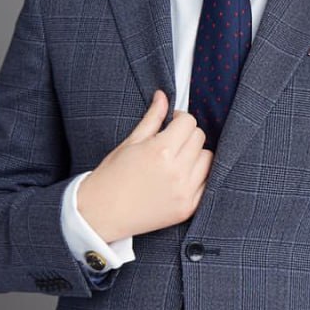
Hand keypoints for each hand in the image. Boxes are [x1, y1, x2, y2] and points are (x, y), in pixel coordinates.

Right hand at [76, 90, 213, 241]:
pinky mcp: (188, 208)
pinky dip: (198, 177)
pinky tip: (180, 177)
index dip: (179, 119)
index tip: (171, 123)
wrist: (101, 214)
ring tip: (176, 160)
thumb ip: (152, 118)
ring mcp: (184, 191)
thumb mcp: (130, 142)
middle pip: (200, 138)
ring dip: (195, 155)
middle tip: (171, 142)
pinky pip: (207, 183)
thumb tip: (162, 96)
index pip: (189, 122)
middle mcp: (177, 171)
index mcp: (161, 150)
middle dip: (187, 135)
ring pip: (208, 159)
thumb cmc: (111, 176)